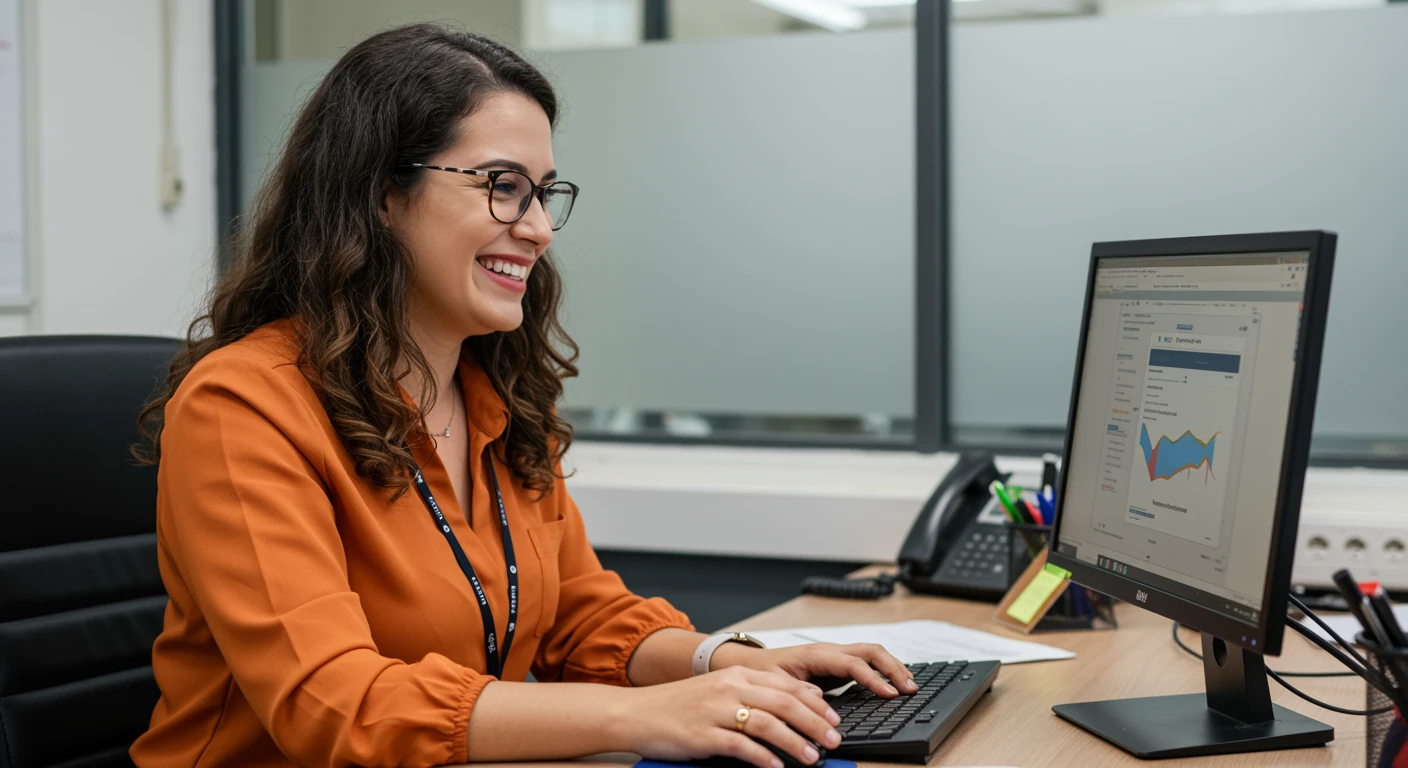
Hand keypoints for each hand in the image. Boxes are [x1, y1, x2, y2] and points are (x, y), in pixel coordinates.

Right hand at [614, 666, 841, 767]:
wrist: (636, 713)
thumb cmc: (677, 704)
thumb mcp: (718, 689)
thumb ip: (756, 691)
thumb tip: (800, 699)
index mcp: (736, 675)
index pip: (787, 685)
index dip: (815, 703)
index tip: (834, 719)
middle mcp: (729, 688)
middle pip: (784, 703)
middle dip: (814, 723)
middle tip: (832, 741)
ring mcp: (715, 711)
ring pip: (767, 724)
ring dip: (794, 742)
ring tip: (811, 758)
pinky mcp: (703, 735)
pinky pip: (741, 746)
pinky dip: (763, 758)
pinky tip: (777, 767)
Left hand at [714, 642, 917, 697]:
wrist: (751, 664)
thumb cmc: (761, 672)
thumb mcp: (774, 685)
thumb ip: (798, 693)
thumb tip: (824, 705)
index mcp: (815, 655)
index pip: (853, 663)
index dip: (874, 679)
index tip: (890, 695)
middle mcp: (828, 651)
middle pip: (870, 651)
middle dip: (893, 667)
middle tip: (910, 688)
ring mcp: (834, 655)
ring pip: (871, 653)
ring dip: (892, 666)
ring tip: (909, 685)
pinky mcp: (836, 664)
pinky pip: (865, 661)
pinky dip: (883, 669)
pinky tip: (892, 683)